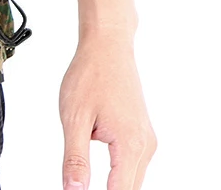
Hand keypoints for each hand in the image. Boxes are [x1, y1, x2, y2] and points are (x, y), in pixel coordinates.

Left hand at [59, 32, 155, 189]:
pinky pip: (131, 163)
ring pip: (131, 178)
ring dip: (112, 181)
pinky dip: (116, 168)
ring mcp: (146, 140)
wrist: (108, 46)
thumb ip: (75, 159)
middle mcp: (145, 146)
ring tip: (86, 161)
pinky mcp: (142, 134)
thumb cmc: (91, 74)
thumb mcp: (74, 118)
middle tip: (79, 182)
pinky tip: (100, 153)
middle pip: (129, 189)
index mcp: (130, 146)